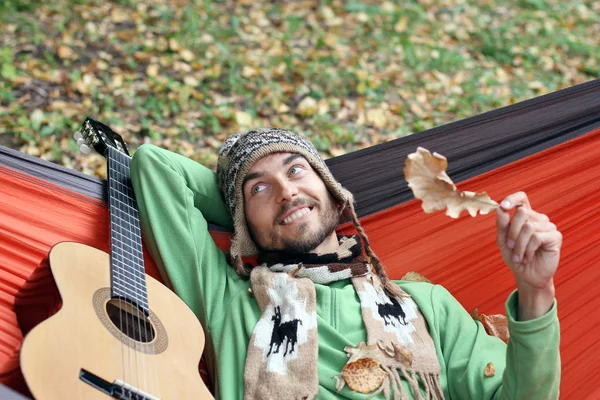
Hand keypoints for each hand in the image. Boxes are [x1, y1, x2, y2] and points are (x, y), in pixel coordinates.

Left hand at [496, 192, 561, 319]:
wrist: (527, 276)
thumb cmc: (515, 257)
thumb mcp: (503, 241)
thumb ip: (502, 225)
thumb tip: (500, 209)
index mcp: (525, 217)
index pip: (521, 198)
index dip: (512, 198)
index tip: (503, 206)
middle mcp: (538, 218)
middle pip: (521, 213)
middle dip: (511, 232)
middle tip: (510, 246)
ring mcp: (548, 226)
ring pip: (528, 227)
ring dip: (519, 245)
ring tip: (519, 256)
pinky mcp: (555, 236)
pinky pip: (536, 237)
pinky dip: (528, 250)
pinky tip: (528, 257)